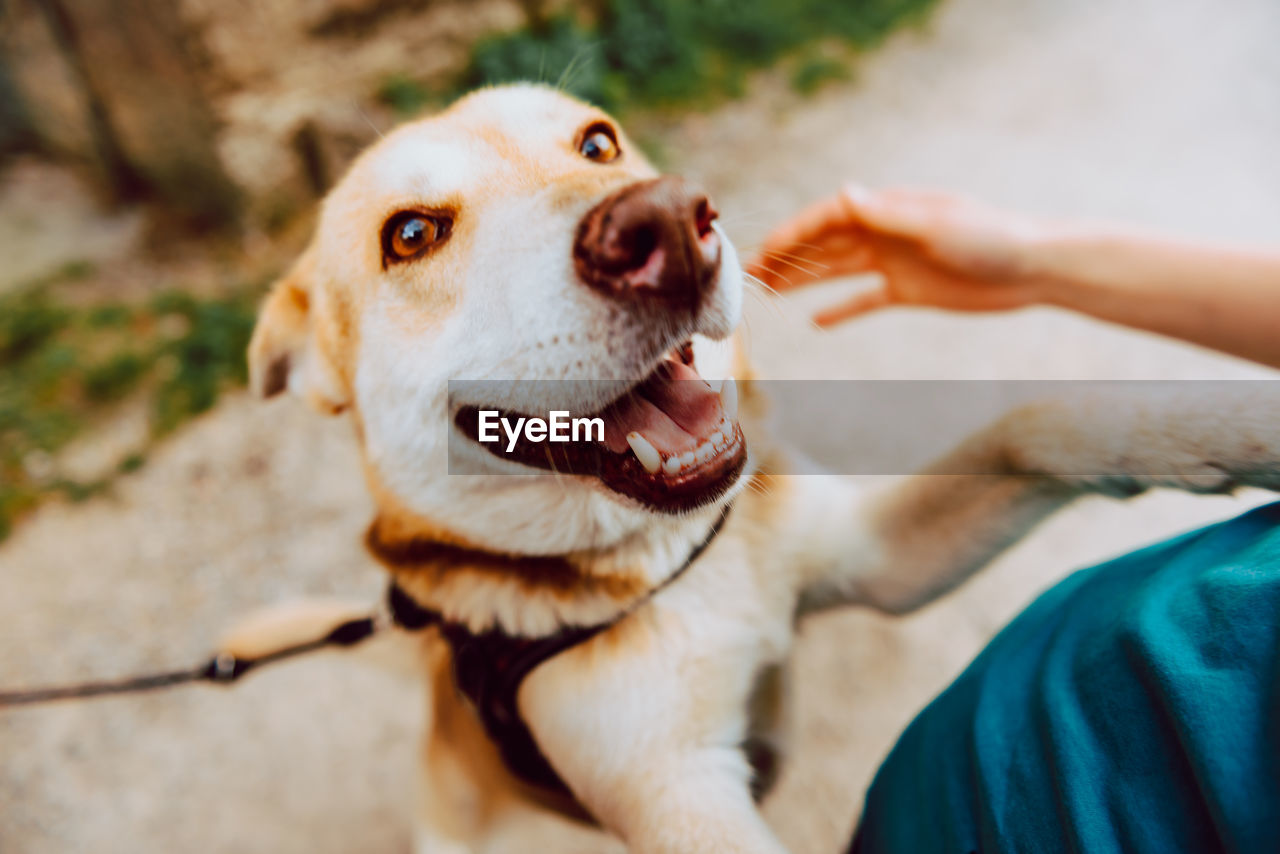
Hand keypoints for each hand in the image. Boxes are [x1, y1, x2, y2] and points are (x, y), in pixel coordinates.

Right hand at [746, 186, 1052, 325]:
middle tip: (751, 276)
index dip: (794, 233)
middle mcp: (885, 232)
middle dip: (788, 256)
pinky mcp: (907, 290)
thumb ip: (886, 214)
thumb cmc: (990, 239)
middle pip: (825, 243)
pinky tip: (815, 323)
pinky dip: (840, 309)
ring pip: (836, 270)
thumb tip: (844, 193)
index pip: (829, 217)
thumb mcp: (935, 226)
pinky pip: (864, 299)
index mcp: (888, 209)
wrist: (1033, 268)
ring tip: (768, 294)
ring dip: (803, 280)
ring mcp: (893, 261)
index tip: (764, 253)